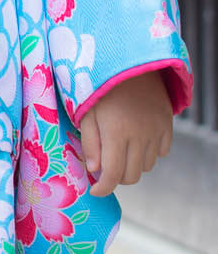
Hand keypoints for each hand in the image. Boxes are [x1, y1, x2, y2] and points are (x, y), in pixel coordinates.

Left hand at [77, 70, 173, 195]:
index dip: (103, 188)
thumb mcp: (86, 111)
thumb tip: (94, 170)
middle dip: (116, 177)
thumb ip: (90, 142)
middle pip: (132, 176)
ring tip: (119, 149)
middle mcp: (140, 136)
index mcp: (116, 133)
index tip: (95, 191)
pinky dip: (149, 153)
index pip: (113, 174)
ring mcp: (156, 132)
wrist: (131, 63)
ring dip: (133, 164)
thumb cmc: (100, 87)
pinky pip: (162, 152)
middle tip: (105, 167)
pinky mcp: (167, 126)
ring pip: (147, 166)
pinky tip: (137, 140)